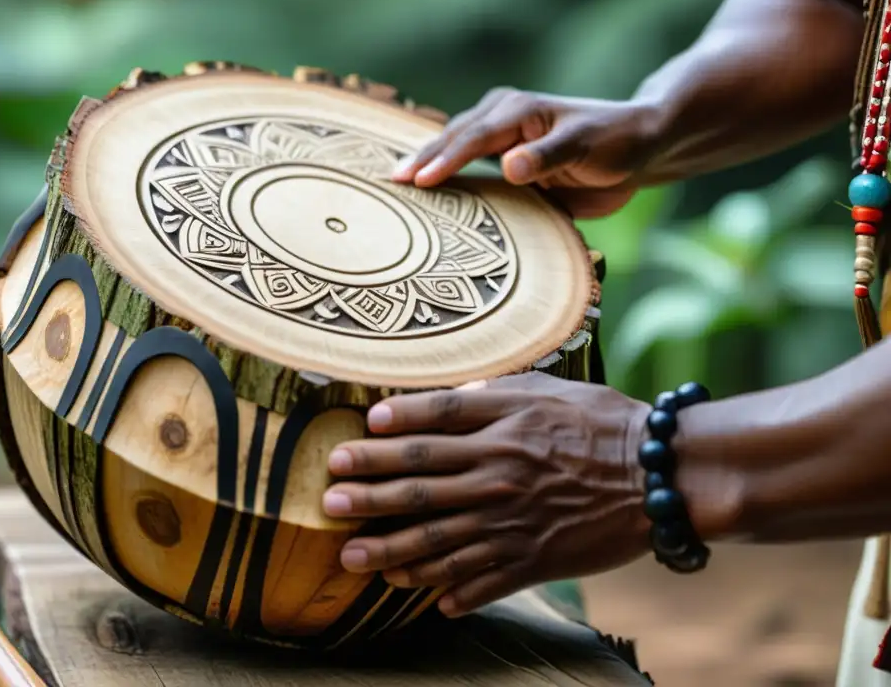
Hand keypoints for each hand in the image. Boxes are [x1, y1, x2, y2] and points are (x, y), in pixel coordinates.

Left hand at [321, 373, 653, 616]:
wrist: (660, 473)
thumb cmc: (603, 423)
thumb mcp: (550, 390)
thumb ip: (496, 393)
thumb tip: (452, 396)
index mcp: (503, 426)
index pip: (434, 422)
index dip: (392, 426)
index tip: (359, 430)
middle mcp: (499, 473)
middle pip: (421, 483)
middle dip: (369, 492)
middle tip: (329, 499)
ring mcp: (513, 521)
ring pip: (438, 539)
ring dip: (390, 550)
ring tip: (352, 557)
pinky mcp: (534, 559)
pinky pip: (483, 580)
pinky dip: (451, 592)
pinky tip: (422, 600)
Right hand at [392, 89, 665, 217]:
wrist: (637, 147)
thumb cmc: (615, 141)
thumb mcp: (586, 147)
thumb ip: (548, 157)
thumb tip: (510, 166)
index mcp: (518, 111)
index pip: (472, 137)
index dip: (445, 160)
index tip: (420, 181)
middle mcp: (502, 119)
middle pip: (452, 139)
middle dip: (421, 159)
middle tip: (390, 182)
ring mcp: (499, 138)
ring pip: (453, 148)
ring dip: (425, 164)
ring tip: (394, 185)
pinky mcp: (502, 158)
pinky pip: (466, 165)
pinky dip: (444, 175)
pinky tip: (424, 191)